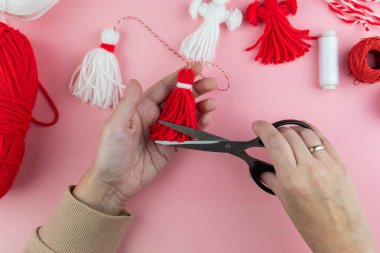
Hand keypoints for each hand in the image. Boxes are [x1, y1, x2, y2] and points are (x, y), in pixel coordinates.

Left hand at [74, 63, 216, 214]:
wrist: (115, 183)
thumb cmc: (111, 153)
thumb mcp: (116, 126)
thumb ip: (128, 104)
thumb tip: (136, 81)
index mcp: (142, 108)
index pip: (164, 88)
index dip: (180, 77)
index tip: (195, 68)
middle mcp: (156, 117)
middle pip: (179, 99)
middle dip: (195, 90)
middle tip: (211, 83)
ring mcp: (165, 132)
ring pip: (187, 115)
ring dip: (200, 107)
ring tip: (212, 103)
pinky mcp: (171, 147)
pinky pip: (188, 133)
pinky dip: (199, 126)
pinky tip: (207, 119)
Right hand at [252, 121, 374, 252]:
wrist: (341, 237)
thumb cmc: (313, 225)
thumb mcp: (286, 202)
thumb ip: (273, 179)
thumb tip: (264, 168)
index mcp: (292, 179)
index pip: (274, 142)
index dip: (263, 128)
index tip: (258, 125)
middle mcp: (310, 169)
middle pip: (289, 134)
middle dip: (276, 130)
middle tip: (270, 134)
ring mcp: (327, 165)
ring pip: (306, 133)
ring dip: (293, 130)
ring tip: (287, 135)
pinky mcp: (340, 164)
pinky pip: (323, 140)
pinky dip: (311, 133)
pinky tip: (305, 135)